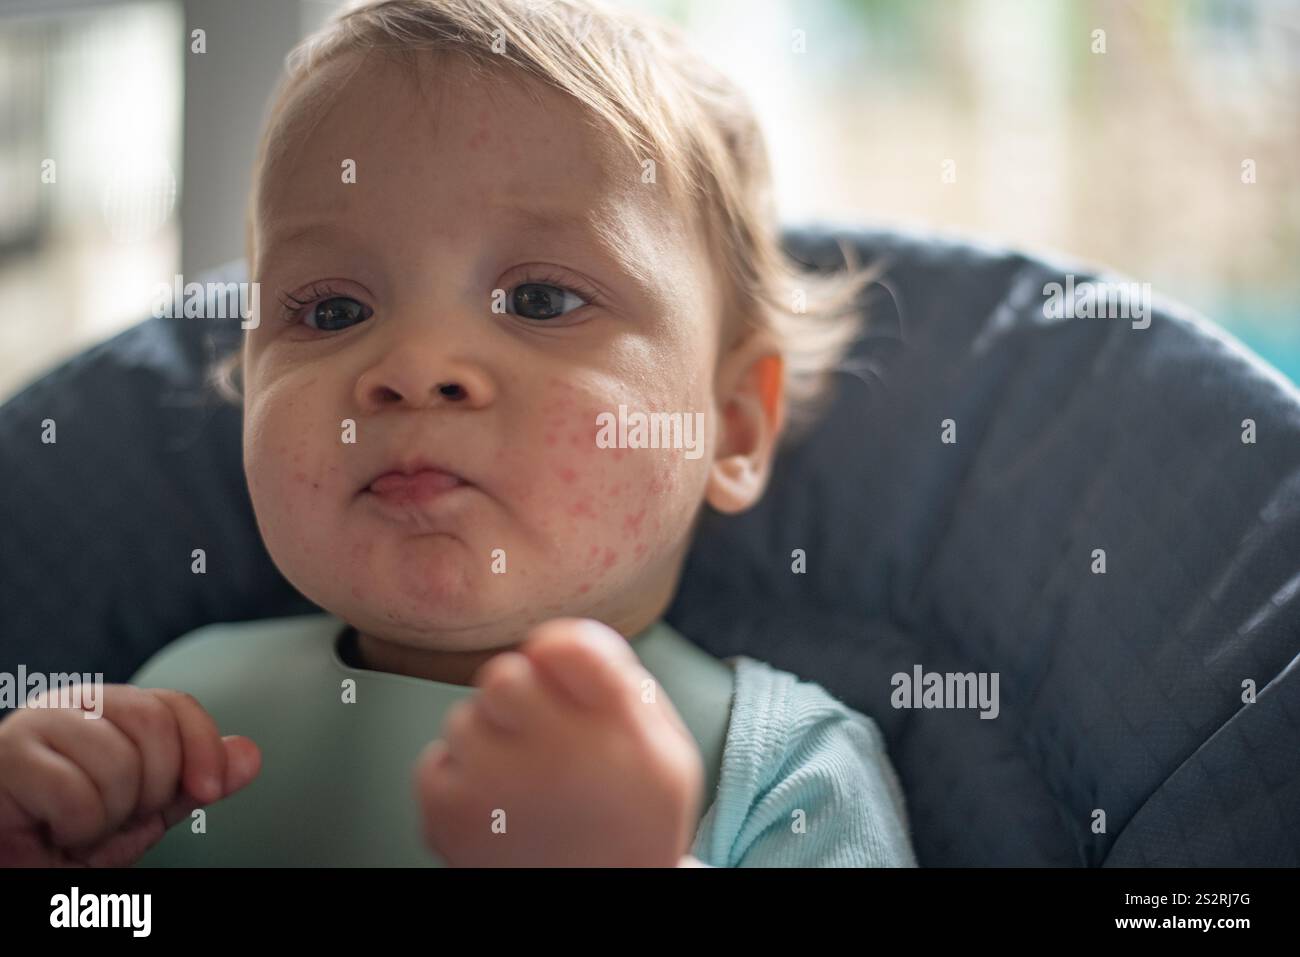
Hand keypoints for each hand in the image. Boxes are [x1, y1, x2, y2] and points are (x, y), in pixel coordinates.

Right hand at [0, 685, 259, 866]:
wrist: (12, 868)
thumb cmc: (67, 837)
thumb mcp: (144, 812)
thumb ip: (193, 782)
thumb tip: (250, 754)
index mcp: (106, 708)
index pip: (175, 704)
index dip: (203, 746)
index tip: (208, 791)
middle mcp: (70, 704)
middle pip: (153, 724)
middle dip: (153, 787)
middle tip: (118, 816)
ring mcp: (33, 725)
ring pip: (118, 761)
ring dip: (110, 814)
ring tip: (79, 825)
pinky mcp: (5, 759)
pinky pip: (76, 794)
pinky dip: (76, 827)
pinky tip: (52, 830)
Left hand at [413, 618, 703, 866]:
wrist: (603, 904)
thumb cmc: (632, 819)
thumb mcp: (667, 748)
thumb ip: (620, 681)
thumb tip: (555, 639)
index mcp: (618, 730)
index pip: (564, 646)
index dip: (555, 652)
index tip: (560, 674)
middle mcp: (557, 755)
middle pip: (502, 675)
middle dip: (517, 696)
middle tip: (541, 736)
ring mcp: (497, 789)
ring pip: (463, 717)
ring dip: (486, 741)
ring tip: (523, 785)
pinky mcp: (451, 818)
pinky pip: (433, 761)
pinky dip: (457, 780)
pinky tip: (495, 808)